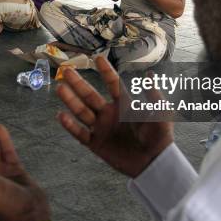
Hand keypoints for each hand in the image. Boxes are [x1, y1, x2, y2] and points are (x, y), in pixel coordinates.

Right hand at [57, 56, 173, 177]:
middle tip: (66, 69)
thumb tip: (149, 75)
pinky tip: (61, 115)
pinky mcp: (96, 144)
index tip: (97, 57)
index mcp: (123, 105)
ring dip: (71, 100)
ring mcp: (101, 128)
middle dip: (78, 83)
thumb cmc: (159, 136)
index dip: (105, 71)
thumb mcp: (160, 113)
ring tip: (60, 88)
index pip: (112, 84)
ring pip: (82, 112)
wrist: (154, 163)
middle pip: (90, 95)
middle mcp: (109, 114)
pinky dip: (70, 126)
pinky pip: (80, 134)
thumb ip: (154, 96)